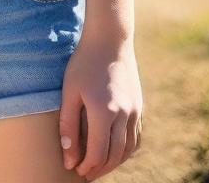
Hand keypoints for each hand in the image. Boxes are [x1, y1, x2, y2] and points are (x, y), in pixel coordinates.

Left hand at [58, 34, 143, 179]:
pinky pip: (136, 137)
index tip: (75, 169)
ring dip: (114, 162)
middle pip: (114, 155)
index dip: (86, 166)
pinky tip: (115, 151)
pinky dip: (126, 150)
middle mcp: (124, 113)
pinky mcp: (139, 105)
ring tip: (99, 165)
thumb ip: (68, 126)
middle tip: (85, 173)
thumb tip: (69, 158)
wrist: (110, 39)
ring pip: (128, 149)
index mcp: (104, 111)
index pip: (97, 153)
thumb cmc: (84, 63)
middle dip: (99, 168)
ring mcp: (135, 110)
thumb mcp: (70, 91)